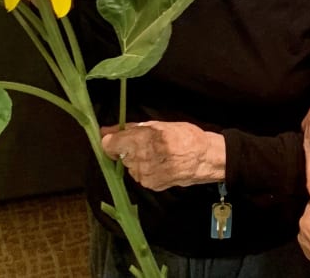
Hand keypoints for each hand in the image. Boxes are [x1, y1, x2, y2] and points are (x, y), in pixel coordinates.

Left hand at [100, 121, 224, 190]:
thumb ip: (129, 128)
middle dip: (129, 149)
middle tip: (147, 144)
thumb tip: (105, 130)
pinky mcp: (151, 185)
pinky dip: (147, 169)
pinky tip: (161, 164)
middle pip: (120, 155)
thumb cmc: (185, 136)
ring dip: (138, 160)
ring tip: (158, 154)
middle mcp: (140, 159)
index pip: (109, 145)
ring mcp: (145, 175)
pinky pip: (141, 175)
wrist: (205, 158)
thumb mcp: (158, 125)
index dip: (112, 141)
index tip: (117, 138)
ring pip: (130, 166)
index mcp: (142, 140)